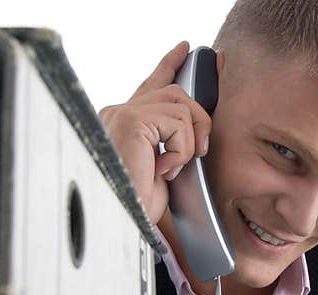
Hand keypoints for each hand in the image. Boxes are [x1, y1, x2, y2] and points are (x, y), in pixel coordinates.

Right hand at [98, 41, 212, 224]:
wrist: (122, 221)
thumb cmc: (137, 205)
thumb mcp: (160, 169)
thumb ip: (170, 143)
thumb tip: (196, 129)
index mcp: (122, 122)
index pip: (150, 85)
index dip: (170, 65)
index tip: (185, 50)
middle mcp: (117, 112)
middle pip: (176, 92)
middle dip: (199, 118)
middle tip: (200, 150)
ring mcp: (122, 113)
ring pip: (182, 106)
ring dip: (188, 143)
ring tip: (173, 167)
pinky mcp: (132, 120)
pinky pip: (178, 123)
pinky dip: (180, 151)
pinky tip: (163, 169)